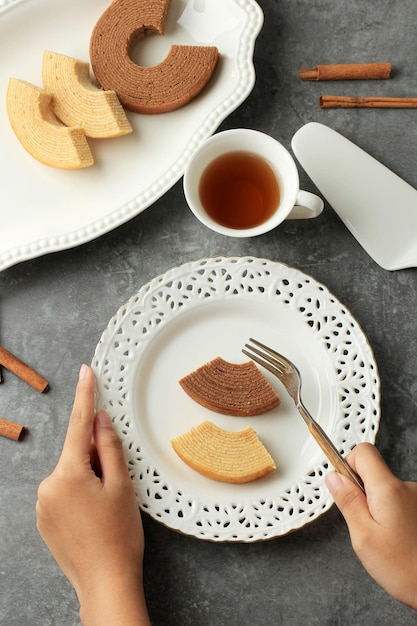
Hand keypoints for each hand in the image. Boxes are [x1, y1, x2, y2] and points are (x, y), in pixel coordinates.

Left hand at [36, 364, 149, 624]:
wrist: (105, 583)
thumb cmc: (119, 536)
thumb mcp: (121, 486)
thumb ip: (109, 447)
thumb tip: (100, 419)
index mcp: (67, 474)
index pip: (79, 425)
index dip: (85, 395)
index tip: (86, 371)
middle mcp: (47, 486)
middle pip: (76, 453)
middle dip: (97, 456)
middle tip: (117, 481)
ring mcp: (43, 505)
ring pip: (70, 473)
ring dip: (89, 476)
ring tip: (108, 506)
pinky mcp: (44, 519)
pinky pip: (63, 491)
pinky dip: (80, 491)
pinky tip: (95, 514)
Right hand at [326, 443, 416, 610]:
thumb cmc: (404, 569)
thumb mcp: (364, 537)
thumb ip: (348, 502)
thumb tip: (334, 477)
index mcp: (389, 490)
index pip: (363, 452)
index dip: (348, 465)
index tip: (344, 488)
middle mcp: (407, 487)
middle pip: (373, 471)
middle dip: (362, 492)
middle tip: (365, 524)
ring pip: (385, 489)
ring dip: (378, 507)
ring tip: (385, 537)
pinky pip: (398, 501)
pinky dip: (392, 515)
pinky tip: (396, 539)